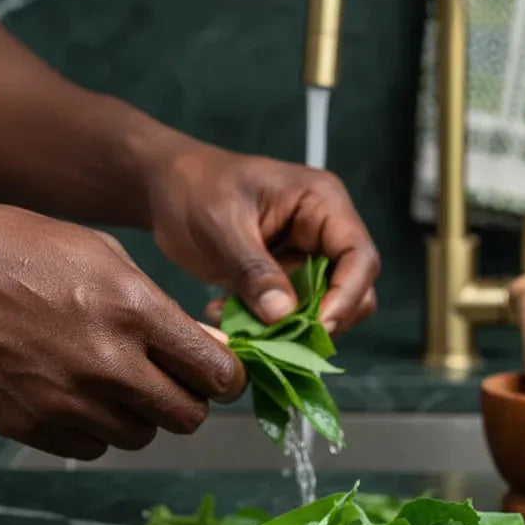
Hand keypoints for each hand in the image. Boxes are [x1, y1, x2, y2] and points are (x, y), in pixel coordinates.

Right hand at [0, 189, 244, 459]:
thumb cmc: (16, 249)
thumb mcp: (102, 255)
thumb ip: (163, 310)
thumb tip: (212, 350)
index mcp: (132, 311)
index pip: (216, 374)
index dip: (227, 379)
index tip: (219, 376)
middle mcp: (106, 364)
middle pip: (187, 418)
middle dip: (188, 402)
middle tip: (170, 383)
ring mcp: (66, 402)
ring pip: (141, 438)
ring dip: (139, 416)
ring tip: (112, 381)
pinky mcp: (31, 426)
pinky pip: (92, 449)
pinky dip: (94, 430)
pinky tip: (75, 395)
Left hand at [143, 142, 379, 335]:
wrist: (165, 187)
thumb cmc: (193, 188)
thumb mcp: (221, 227)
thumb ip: (254, 271)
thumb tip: (283, 316)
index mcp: (322, 203)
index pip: (359, 257)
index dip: (347, 295)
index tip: (316, 325)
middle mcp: (325, 231)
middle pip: (354, 289)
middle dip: (321, 319)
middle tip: (280, 337)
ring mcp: (308, 257)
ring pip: (326, 309)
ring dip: (291, 328)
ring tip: (244, 325)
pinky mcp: (288, 280)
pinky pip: (294, 315)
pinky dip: (268, 326)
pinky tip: (229, 314)